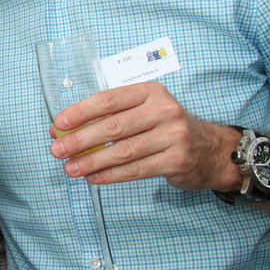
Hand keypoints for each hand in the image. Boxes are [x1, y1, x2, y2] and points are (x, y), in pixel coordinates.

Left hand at [49, 81, 238, 191]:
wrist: (211, 150)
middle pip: (113, 127)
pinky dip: (111, 174)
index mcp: (150, 92)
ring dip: (92, 162)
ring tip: (70, 168)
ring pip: (123, 151)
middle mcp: (164, 111)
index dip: (81, 112)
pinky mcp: (177, 161)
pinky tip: (93, 177)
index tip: (59, 124)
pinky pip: (136, 170)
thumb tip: (66, 129)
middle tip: (57, 150)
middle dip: (80, 140)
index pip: (109, 100)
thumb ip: (109, 117)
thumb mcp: (143, 111)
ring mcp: (173, 136)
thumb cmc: (166, 127)